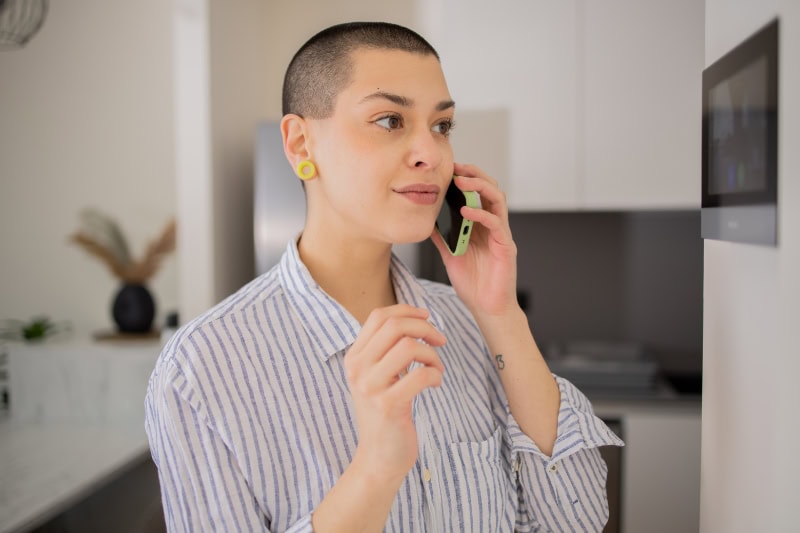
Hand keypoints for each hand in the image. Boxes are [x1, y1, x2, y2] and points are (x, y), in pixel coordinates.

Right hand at [344, 304, 445, 483]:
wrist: (377, 458)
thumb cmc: (384, 414)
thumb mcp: (375, 377)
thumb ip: (385, 350)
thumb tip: (413, 319)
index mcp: (354, 358)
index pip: (378, 316)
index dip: (406, 310)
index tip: (426, 317)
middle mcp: (358, 369)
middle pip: (395, 326)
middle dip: (425, 328)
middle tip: (440, 341)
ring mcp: (371, 387)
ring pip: (409, 347)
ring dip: (432, 354)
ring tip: (436, 368)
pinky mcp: (389, 405)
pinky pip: (421, 375)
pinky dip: (436, 375)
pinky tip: (435, 384)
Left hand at [431, 163, 518, 317]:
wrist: (487, 309)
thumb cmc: (472, 283)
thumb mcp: (450, 254)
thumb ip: (441, 236)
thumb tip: (426, 220)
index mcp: (482, 225)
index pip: (478, 193)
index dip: (467, 177)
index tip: (449, 167)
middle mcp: (494, 226)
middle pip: (491, 189)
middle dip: (474, 174)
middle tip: (456, 167)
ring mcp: (501, 235)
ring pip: (498, 200)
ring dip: (480, 187)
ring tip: (462, 182)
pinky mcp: (506, 247)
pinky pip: (496, 224)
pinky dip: (481, 214)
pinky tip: (466, 211)